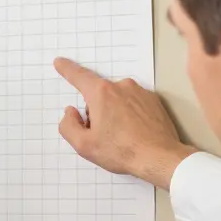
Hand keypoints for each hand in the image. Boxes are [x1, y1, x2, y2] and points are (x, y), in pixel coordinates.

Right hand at [54, 57, 196, 189]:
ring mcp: (140, 92)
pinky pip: (133, 103)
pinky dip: (129, 115)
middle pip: (99, 94)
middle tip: (102, 135)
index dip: (67, 69)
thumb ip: (68, 125)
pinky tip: (133, 133)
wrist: (159, 158)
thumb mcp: (84, 145)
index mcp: (101, 94)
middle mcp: (121, 86)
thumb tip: (71, 112)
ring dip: (113, 113)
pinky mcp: (153, 101)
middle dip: (95, 111)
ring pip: (117, 99)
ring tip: (121, 137)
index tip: (60, 62)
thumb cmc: (122, 151)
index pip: (79, 76)